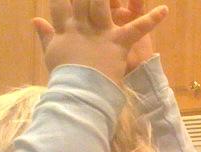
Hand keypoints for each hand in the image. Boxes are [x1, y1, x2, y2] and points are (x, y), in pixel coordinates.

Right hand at [32, 0, 167, 82]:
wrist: (78, 94)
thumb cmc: (65, 78)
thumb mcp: (52, 55)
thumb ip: (46, 35)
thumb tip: (35, 20)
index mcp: (65, 30)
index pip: (60, 3)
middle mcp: (81, 26)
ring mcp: (100, 33)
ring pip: (102, 3)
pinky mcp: (118, 43)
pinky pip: (137, 29)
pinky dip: (152, 20)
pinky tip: (165, 10)